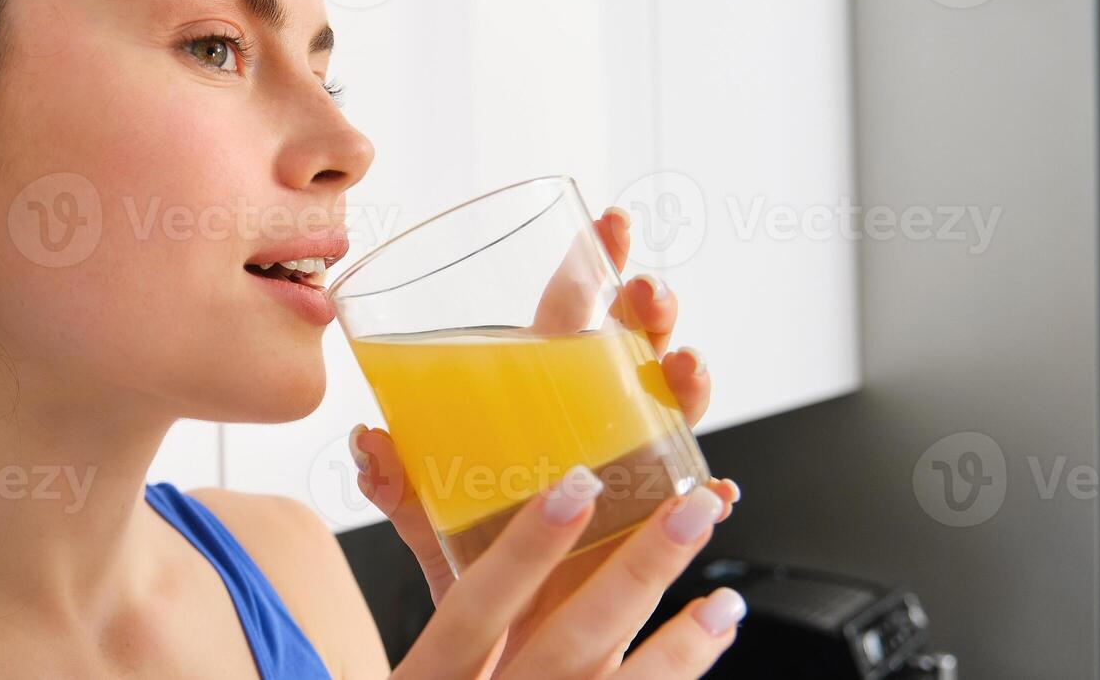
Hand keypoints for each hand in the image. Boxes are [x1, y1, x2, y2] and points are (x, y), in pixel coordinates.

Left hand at [354, 207, 741, 672]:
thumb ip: (401, 485)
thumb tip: (366, 441)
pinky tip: (716, 487)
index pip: (571, 313)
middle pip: (633, 346)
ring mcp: (633, 468)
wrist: (511, 638)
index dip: (597, 262)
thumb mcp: (432, 520)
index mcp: (543, 400)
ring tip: (683, 369)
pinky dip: (710, 493)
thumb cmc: (478, 564)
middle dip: (650, 310)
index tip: (614, 221)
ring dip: (688, 381)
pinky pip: (694, 501)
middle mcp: (597, 424)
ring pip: (674, 409)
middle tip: (647, 293)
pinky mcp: (654, 526)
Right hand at [384, 467, 743, 676]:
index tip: (576, 487)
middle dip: (633, 573)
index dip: (523, 551)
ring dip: (678, 645)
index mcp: (433, 672)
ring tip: (724, 597)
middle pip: (567, 641)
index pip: (474, 608)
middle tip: (688, 510)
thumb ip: (413, 536)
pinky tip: (714, 630)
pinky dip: (675, 670)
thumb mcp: (417, 629)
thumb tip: (375, 442)